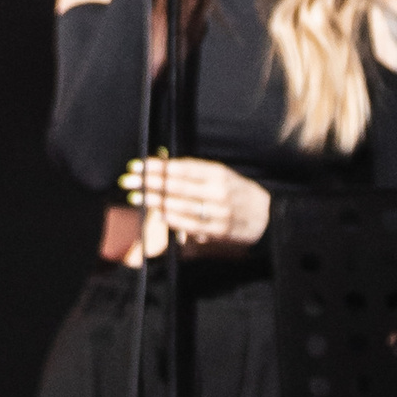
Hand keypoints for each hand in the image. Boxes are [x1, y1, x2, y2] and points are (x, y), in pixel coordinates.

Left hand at [119, 156, 271, 254]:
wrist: (267, 217)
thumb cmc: (239, 193)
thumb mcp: (222, 176)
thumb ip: (195, 173)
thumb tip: (164, 167)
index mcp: (218, 173)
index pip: (181, 168)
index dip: (158, 166)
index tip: (138, 165)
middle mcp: (218, 190)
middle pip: (177, 185)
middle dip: (150, 182)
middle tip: (129, 180)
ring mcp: (218, 211)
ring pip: (181, 205)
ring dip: (156, 201)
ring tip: (137, 197)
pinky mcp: (219, 231)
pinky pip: (192, 224)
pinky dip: (174, 219)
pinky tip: (159, 214)